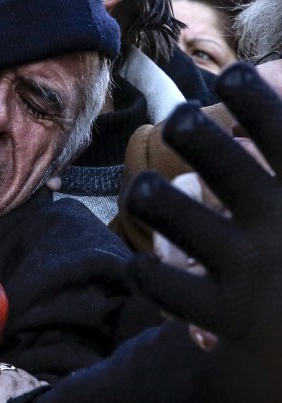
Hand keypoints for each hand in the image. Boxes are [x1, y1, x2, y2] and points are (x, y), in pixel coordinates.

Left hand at [122, 62, 281, 367]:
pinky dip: (145, 270)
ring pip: (162, 204)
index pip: (276, 125)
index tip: (232, 76)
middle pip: (203, 146)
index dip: (248, 93)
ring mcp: (246, 268)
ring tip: (148, 190)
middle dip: (187, 127)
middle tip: (182, 124)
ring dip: (148, 193)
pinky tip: (144, 266)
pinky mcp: (222, 316)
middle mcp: (276, 221)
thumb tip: (275, 91)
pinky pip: (159, 282)